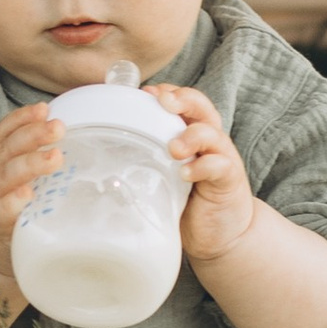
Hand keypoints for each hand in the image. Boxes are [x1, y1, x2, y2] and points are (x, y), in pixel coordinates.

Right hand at [0, 100, 66, 278]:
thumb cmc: (14, 207)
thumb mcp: (22, 179)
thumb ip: (43, 161)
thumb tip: (89, 142)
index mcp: (0, 161)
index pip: (5, 132)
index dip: (22, 118)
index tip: (44, 108)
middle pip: (8, 148)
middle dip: (33, 134)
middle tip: (59, 127)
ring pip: (6, 176)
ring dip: (30, 163)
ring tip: (55, 157)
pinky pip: (1, 210)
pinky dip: (13, 201)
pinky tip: (27, 195)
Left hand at [146, 83, 257, 265]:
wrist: (220, 234)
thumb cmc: (186, 201)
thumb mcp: (163, 175)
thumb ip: (145, 159)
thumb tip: (98, 154)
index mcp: (191, 133)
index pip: (183, 101)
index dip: (167, 92)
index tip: (144, 92)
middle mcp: (208, 140)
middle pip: (201, 107)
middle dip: (182, 99)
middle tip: (163, 102)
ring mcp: (221, 158)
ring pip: (212, 134)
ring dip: (192, 136)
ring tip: (173, 148)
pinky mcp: (228, 181)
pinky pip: (219, 166)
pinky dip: (203, 166)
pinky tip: (186, 174)